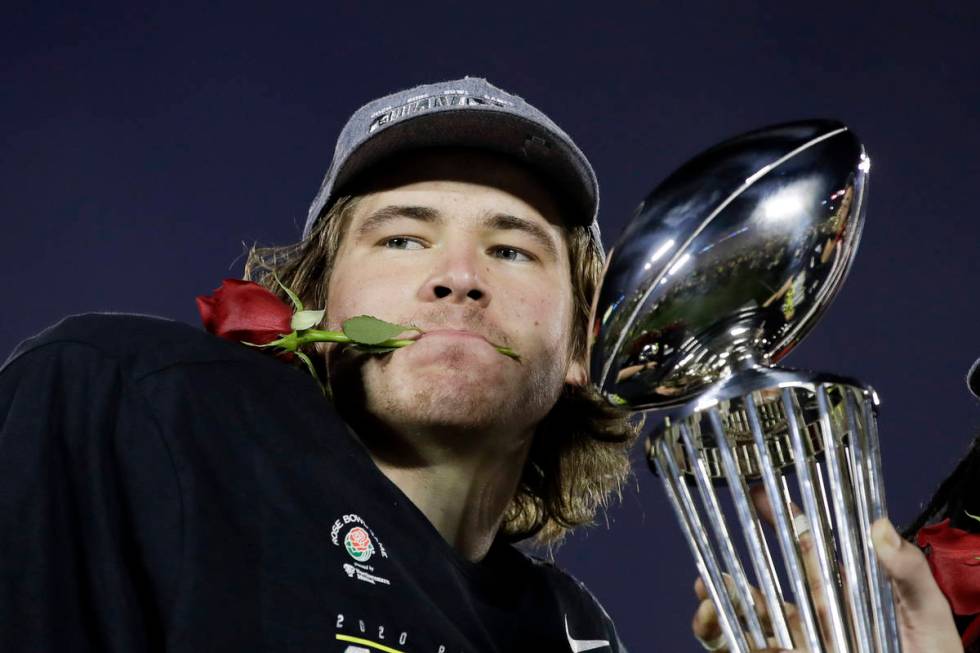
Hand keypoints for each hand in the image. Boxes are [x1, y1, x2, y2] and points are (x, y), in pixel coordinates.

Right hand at [690, 488, 962, 651]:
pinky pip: (745, 648)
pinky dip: (721, 636)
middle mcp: (818, 618)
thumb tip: (880, 525)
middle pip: (767, 582)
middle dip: (734, 561)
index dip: (784, 520)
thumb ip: (908, 573)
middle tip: (711, 539)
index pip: (809, 551)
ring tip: (703, 588)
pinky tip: (712, 622)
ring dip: (720, 601)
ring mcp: (801, 642)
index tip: (761, 493)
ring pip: (749, 619)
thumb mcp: (928, 616)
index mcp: (847, 598)